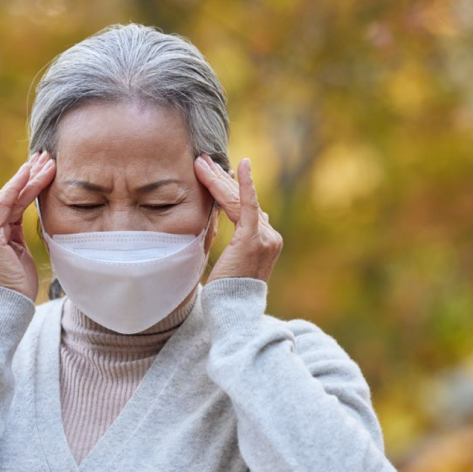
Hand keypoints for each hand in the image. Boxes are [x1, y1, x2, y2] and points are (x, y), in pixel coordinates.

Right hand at [0, 149, 55, 299]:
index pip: (11, 204)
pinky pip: (5, 205)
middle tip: (46, 155)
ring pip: (9, 198)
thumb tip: (29, 216)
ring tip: (47, 162)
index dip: (27, 185)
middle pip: (10, 197)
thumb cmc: (16, 287)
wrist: (6, 309)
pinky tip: (31, 174)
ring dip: (29, 178)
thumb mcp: (19, 255)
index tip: (42, 168)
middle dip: (29, 175)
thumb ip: (17, 235)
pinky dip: (18, 188)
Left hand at [194, 155, 282, 284]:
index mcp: (266, 242)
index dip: (232, 189)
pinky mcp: (254, 238)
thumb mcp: (230, 261)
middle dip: (222, 180)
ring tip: (202, 163)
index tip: (221, 173)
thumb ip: (232, 240)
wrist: (232, 310)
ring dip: (219, 180)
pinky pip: (248, 206)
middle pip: (243, 202)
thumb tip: (222, 220)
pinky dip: (245, 185)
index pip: (247, 209)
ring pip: (238, 202)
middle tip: (203, 161)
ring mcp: (266, 237)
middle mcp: (270, 236)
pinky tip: (242, 165)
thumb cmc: (226, 292)